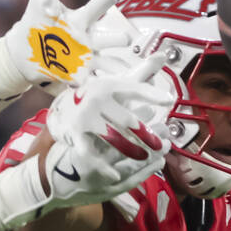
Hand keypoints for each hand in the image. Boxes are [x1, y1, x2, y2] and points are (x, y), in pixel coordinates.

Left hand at [4, 0, 124, 86]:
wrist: (23, 54)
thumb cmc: (36, 24)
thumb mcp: (41, 1)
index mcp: (81, 20)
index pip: (97, 6)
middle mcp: (88, 40)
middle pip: (107, 38)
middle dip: (115, 38)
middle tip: (126, 38)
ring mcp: (83, 61)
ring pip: (105, 64)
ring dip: (112, 67)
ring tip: (123, 72)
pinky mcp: (74, 79)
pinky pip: (89, 84)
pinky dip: (93, 87)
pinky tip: (98, 92)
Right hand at [40, 52, 171, 207]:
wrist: (61, 108)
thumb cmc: (98, 95)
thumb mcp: (117, 82)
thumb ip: (141, 72)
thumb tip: (162, 55)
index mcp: (109, 86)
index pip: (135, 89)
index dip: (151, 94)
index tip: (169, 100)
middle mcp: (97, 100)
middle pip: (126, 119)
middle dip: (145, 134)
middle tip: (160, 144)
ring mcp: (86, 119)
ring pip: (113, 138)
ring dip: (130, 150)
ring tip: (146, 158)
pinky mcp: (75, 135)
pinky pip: (92, 153)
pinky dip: (104, 166)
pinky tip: (115, 175)